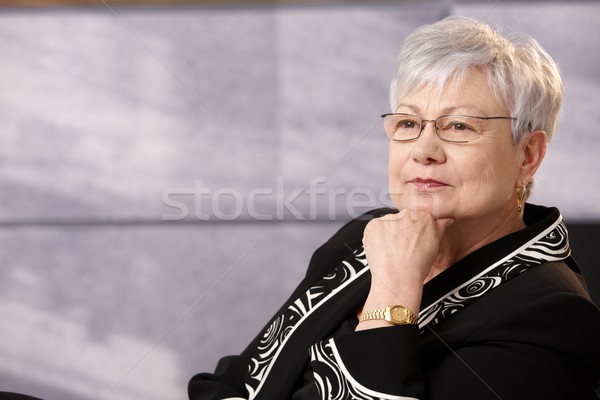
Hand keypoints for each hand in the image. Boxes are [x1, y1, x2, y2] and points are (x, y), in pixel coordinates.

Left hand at [357, 209, 453, 328]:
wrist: (398, 277)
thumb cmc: (416, 266)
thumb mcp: (435, 245)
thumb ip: (440, 227)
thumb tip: (445, 219)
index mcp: (423, 216)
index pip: (417, 216)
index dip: (413, 230)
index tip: (411, 239)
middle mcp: (406, 214)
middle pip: (401, 219)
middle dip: (400, 231)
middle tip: (401, 247)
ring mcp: (388, 219)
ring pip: (387, 224)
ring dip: (387, 234)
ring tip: (392, 250)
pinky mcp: (373, 225)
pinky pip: (374, 229)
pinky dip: (376, 237)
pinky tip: (383, 249)